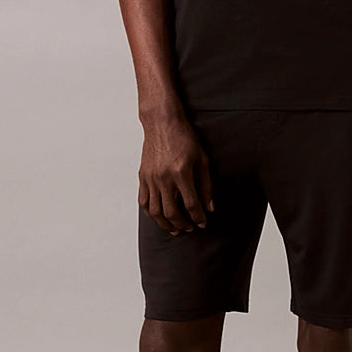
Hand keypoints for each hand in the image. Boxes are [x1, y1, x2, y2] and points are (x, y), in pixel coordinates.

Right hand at [138, 114, 214, 234]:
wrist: (162, 122)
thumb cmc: (184, 137)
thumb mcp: (201, 158)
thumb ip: (206, 184)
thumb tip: (209, 207)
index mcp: (181, 172)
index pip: (191, 204)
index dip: (198, 217)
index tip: (203, 223)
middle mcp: (164, 177)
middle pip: (172, 212)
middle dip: (182, 224)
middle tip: (190, 228)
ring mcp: (151, 178)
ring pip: (155, 211)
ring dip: (165, 224)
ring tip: (175, 228)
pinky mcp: (142, 176)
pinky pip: (144, 201)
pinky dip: (151, 213)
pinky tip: (159, 216)